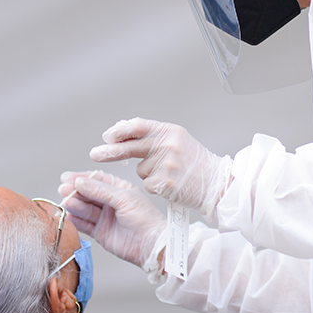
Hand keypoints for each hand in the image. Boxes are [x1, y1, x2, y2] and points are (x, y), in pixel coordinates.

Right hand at [59, 171, 164, 270]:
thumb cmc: (145, 219)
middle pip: (88, 194)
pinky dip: (75, 220)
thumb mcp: (123, 198)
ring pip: (84, 208)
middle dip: (75, 191)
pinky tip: (68, 215)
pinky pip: (84, 224)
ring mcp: (105, 217)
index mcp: (119, 189)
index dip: (82, 178)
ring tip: (66, 202)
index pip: (97, 180)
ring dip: (74, 205)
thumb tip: (80, 182)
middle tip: (63, 190)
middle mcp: (111, 202)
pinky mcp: (100, 232)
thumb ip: (100, 190)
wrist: (150, 244)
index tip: (67, 178)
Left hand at [88, 118, 231, 218]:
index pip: (137, 126)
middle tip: (94, 154)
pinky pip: (148, 184)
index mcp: (170, 132)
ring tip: (170, 175)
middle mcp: (168, 145)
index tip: (107, 136)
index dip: (119, 131)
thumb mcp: (179, 141)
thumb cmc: (197, 163)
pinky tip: (171, 185)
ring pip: (141, 170)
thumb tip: (123, 129)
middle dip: (110, 151)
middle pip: (130, 147)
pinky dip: (155, 186)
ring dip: (148, 173)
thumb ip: (154, 136)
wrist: (217, 184)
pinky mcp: (166, 184)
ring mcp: (167, 165)